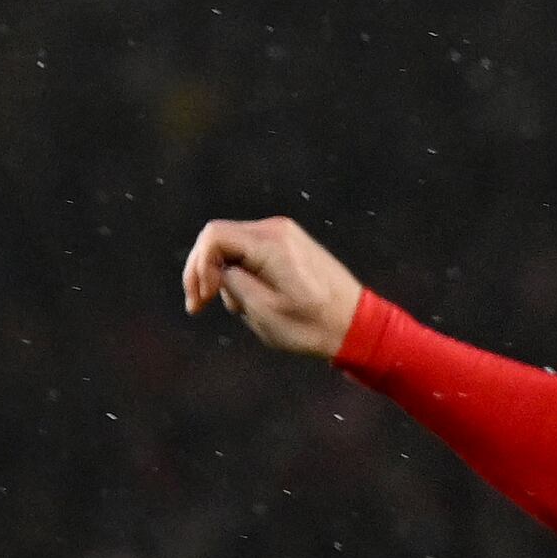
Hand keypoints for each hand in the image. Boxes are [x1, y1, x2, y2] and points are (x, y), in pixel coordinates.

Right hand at [179, 215, 366, 358]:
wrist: (358, 327)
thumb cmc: (314, 325)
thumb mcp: (263, 310)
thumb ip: (232, 283)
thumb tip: (216, 270)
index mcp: (271, 243)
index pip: (213, 237)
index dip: (198, 267)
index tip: (201, 300)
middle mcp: (276, 230)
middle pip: (219, 239)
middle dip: (204, 272)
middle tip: (198, 305)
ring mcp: (285, 235)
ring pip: (233, 247)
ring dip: (225, 277)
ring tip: (239, 309)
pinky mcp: (290, 246)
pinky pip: (251, 253)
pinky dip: (243, 274)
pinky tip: (251, 300)